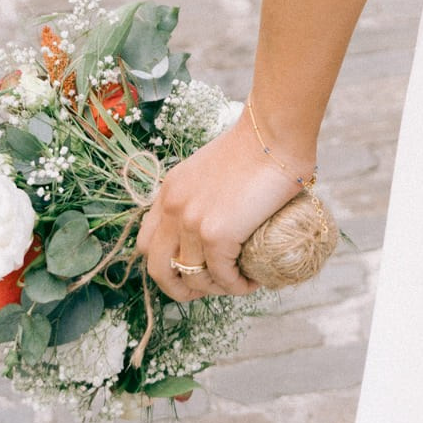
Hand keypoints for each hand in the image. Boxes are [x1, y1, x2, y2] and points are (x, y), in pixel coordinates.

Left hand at [138, 112, 308, 300]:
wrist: (275, 132)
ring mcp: (192, 224)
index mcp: (169, 192)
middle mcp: (173, 209)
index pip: (146, 241)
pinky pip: (223, 276)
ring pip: (193, 279)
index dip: (164, 263)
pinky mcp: (217, 234)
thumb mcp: (212, 168)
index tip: (188, 269)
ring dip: (216, 289)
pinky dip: (238, 286)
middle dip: (178, 288)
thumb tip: (224, 220)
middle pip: (157, 268)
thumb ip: (204, 195)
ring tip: (238, 283)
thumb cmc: (257, 143)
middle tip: (205, 290)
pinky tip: (252, 282)